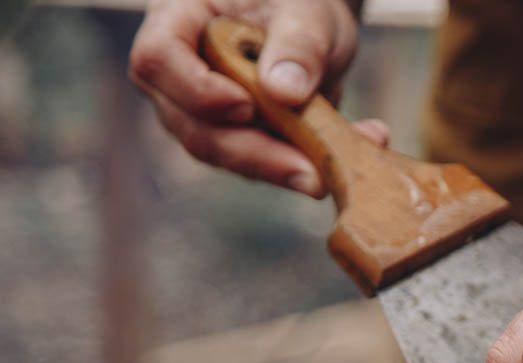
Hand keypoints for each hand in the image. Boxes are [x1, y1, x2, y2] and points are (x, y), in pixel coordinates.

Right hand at [128, 0, 388, 196]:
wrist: (312, 20)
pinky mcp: (238, 138)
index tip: (245, 107)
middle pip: (191, 125)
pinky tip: (353, 152)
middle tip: (311, 174)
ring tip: (336, 170)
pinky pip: (263, 161)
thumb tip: (285, 93)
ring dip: (283, 169)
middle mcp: (179, 73)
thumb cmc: (297, 0)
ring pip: (226, 154)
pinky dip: (306, 164)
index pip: (157, 60)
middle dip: (254, 155)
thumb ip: (297, 43)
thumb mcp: (306, 8)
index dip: (196, 92)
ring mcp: (204, 112)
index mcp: (176, 19)